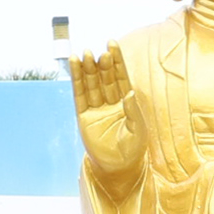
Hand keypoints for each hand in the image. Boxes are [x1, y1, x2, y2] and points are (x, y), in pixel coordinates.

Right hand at [69, 44, 152, 178]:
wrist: (118, 168)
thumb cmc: (133, 150)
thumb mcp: (138, 130)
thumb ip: (134, 111)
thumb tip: (130, 92)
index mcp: (127, 103)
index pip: (121, 77)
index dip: (117, 61)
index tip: (112, 44)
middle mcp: (111, 102)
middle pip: (105, 78)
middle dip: (102, 65)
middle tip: (99, 52)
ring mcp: (96, 107)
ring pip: (92, 83)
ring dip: (88, 69)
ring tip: (85, 54)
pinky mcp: (83, 115)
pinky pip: (79, 94)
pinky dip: (77, 79)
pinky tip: (74, 64)